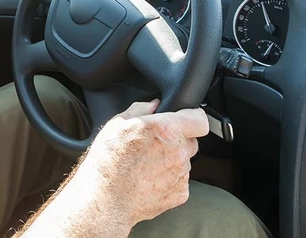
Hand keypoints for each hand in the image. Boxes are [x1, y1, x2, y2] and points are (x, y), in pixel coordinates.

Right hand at [69, 100, 207, 230]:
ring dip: (171, 159)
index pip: (199, 119)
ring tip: (145, 165)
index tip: (186, 118)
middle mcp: (179, 152)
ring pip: (184, 161)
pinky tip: (148, 179)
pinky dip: (168, 178)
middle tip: (154, 144)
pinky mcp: (180, 193)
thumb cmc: (108, 162)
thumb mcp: (116, 125)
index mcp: (166, 130)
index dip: (193, 116)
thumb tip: (153, 105)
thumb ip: (140, 109)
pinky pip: (180, 180)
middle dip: (177, 139)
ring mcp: (181, 174)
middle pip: (191, 140)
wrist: (106, 199)